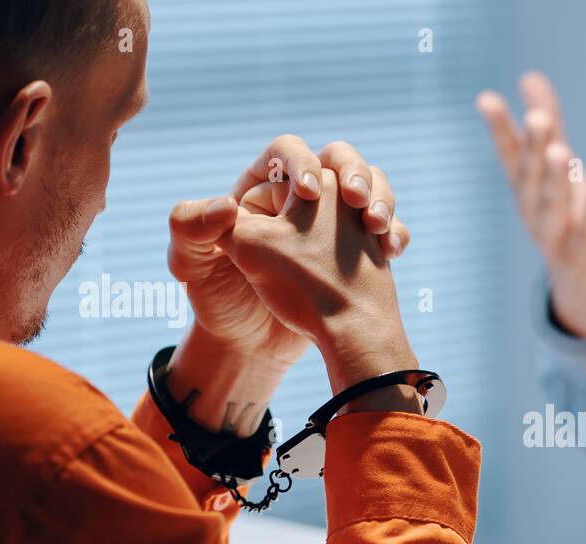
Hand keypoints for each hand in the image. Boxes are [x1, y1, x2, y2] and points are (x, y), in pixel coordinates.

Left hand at [168, 136, 410, 364]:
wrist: (259, 349)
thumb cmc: (221, 304)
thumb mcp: (192, 264)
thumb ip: (190, 226)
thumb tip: (226, 203)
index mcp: (261, 190)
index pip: (287, 152)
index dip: (301, 162)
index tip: (307, 193)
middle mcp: (301, 201)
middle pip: (340, 159)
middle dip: (357, 173)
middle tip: (359, 203)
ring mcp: (334, 224)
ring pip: (371, 186)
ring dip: (383, 198)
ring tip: (378, 226)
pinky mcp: (357, 249)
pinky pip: (387, 227)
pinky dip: (395, 233)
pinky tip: (390, 252)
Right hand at [477, 72, 585, 337]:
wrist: (582, 282)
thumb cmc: (567, 215)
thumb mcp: (557, 167)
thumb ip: (547, 124)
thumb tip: (530, 76)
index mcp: (526, 188)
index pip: (510, 155)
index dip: (500, 129)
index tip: (487, 99)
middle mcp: (533, 211)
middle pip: (531, 178)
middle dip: (534, 148)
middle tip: (539, 118)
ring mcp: (554, 236)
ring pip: (552, 207)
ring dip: (555, 180)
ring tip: (561, 152)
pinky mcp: (579, 257)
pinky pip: (585, 235)